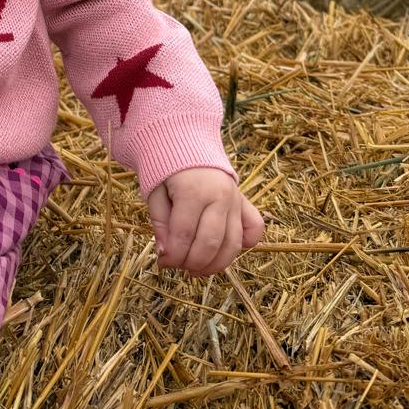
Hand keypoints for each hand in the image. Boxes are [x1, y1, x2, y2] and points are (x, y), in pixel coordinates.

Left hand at [145, 167, 265, 277]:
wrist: (185, 140)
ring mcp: (236, 200)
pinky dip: (246, 244)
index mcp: (193, 191)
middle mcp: (220, 196)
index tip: (163, 262)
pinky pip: (255, 228)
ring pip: (233, 244)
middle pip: (211, 244)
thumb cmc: (165, 167)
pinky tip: (225, 251)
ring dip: (215, 264)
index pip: (184, 235)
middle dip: (192, 263)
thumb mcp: (154, 191)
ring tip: (196, 269)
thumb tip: (166, 254)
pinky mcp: (245, 201)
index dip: (173, 256)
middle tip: (178, 266)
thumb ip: (160, 223)